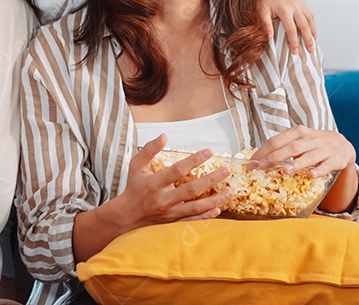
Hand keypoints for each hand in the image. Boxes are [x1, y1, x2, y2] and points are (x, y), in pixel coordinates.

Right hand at [114, 134, 231, 228]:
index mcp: (155, 183)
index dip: (194, 160)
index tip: (209, 152)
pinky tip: (218, 209)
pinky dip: (206, 216)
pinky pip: (193, 220)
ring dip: (214, 199)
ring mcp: (170, 213)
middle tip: (227, 171)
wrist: (128, 214)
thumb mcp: (136, 165)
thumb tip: (164, 136)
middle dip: (211, 180)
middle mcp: (164, 199)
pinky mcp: (173, 222)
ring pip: (196, 207)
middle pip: (191, 190)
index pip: (177, 170)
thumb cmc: (134, 186)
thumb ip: (149, 150)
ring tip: (230, 191)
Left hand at [250, 125, 354, 178]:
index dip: (263, 152)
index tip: (251, 163)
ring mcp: (323, 149)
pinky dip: (319, 170)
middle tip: (262, 168)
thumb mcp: (298, 141)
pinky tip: (312, 175)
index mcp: (297, 133)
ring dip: (297, 163)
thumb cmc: (312, 144)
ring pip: (308, 156)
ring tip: (285, 171)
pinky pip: (327, 165)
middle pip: (291, 148)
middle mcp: (309, 139)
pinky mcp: (335, 159)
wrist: (341, 144)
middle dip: (275, 158)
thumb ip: (282, 149)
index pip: (276, 141)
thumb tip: (258, 161)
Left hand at [257, 0, 315, 53]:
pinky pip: (308, 12)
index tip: (295, 52)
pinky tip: (311, 29)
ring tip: (314, 41)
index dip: (294, 42)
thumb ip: (266, 24)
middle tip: (311, 50)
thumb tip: (270, 38)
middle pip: (305, 26)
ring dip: (313, 30)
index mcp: (284, 10)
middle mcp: (294, 6)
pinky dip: (311, 22)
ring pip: (310, 18)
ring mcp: (298, 2)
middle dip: (308, 39)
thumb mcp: (261, 10)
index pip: (292, 30)